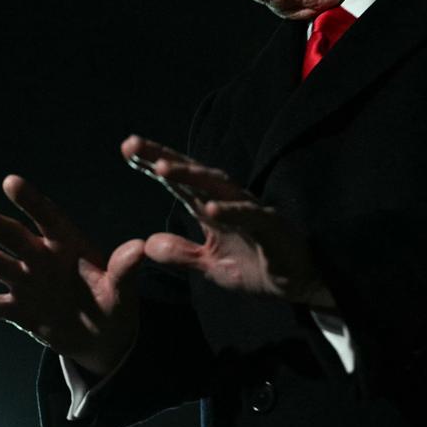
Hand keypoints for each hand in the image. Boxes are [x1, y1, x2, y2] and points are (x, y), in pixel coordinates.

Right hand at [0, 174, 143, 375]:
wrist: (103, 336)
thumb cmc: (114, 302)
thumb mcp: (123, 290)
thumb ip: (125, 270)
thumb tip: (139, 248)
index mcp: (68, 244)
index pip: (47, 218)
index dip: (31, 202)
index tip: (10, 182)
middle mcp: (42, 258)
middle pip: (14, 237)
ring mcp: (27, 283)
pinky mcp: (19, 310)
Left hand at [121, 135, 334, 308]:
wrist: (300, 283)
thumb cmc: (257, 266)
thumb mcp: (210, 265)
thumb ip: (181, 253)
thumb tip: (147, 243)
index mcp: (212, 207)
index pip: (178, 182)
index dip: (152, 165)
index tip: (126, 150)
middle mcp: (228, 201)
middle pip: (191, 174)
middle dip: (162, 158)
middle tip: (131, 143)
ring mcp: (250, 211)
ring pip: (216, 187)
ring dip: (189, 176)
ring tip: (161, 167)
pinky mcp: (271, 226)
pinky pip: (249, 217)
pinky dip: (230, 212)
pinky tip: (209, 209)